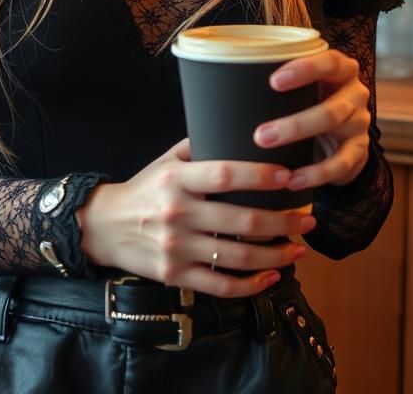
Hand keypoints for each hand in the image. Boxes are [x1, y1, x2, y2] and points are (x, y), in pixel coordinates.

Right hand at [76, 137, 316, 297]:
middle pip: (240, 219)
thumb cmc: (144, 189)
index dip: (259, 176)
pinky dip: (251, 285)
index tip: (289, 177)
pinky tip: (272, 277)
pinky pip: (221, 285)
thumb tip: (238, 126)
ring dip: (276, 255)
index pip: (223, 175)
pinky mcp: (175, 275)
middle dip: (282, 221)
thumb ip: (198, 146)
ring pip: (237, 255)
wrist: (103, 227)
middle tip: (308, 218)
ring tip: (299, 248)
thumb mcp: (165, 160)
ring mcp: (176, 247)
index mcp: (177, 179)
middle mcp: (177, 212)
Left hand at [252, 49, 370, 190]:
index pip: (330, 62)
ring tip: (271, 155)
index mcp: (340, 70)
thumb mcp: (301, 88)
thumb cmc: (308, 102)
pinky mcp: (359, 151)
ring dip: (300, 144)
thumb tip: (222, 85)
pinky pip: (340, 164)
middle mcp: (354, 93)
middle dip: (295, 123)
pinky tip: (291, 181)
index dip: (305, 69)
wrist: (340, 137)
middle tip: (260, 135)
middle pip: (331, 107)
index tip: (273, 81)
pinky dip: (315, 174)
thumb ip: (278, 83)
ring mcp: (359, 123)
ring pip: (335, 131)